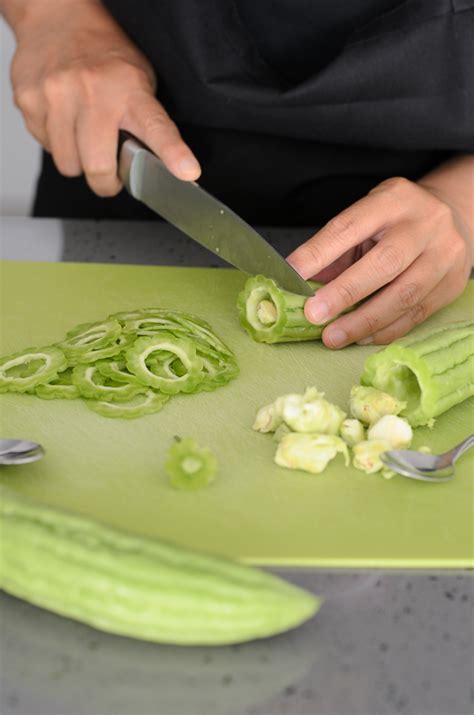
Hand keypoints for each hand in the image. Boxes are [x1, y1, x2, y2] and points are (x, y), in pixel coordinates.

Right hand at [9, 0, 199, 195]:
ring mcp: (57, 95)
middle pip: (97, 166)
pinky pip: (45, 146)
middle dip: (105, 181)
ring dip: (78, 162)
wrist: (58, 16)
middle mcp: (93, 91)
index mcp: (131, 90)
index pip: (156, 127)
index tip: (188, 171)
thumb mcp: (138, 81)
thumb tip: (155, 167)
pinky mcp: (29, 100)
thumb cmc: (104, 57)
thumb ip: (144, 123)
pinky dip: (55, 142)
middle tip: (110, 177)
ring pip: (68, 164)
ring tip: (83, 138)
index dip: (173, 153)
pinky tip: (62, 119)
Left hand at [287, 173, 472, 347]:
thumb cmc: (395, 222)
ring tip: (333, 336)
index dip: (318, 253)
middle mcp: (425, 224)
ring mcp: (444, 255)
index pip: (350, 226)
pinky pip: (416, 315)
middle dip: (345, 292)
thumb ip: (335, 249)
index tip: (291, 276)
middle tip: (314, 314)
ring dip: (363, 321)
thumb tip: (298, 285)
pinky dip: (384, 330)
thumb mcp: (366, 219)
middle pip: (384, 263)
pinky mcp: (451, 285)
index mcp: (393, 199)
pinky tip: (360, 337)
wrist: (453, 216)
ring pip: (404, 295)